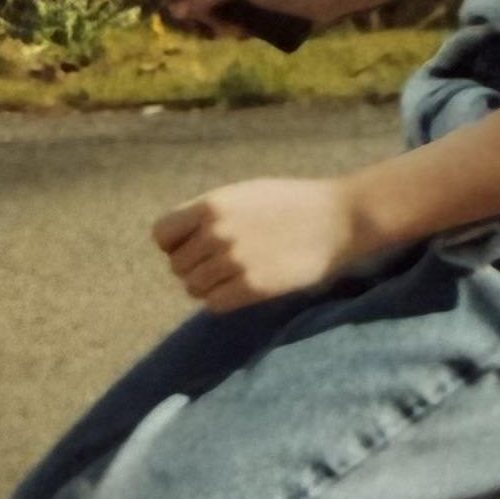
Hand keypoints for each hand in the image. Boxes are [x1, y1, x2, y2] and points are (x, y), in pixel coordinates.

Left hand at [154, 176, 376, 309]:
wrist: (337, 219)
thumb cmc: (291, 203)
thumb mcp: (244, 194)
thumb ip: (210, 213)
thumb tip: (181, 240)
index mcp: (212, 205)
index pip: (162, 234)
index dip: (174, 244)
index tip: (191, 246)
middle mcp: (216, 232)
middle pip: (177, 265)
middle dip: (195, 266)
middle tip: (221, 264)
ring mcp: (233, 261)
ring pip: (193, 287)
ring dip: (208, 286)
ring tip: (233, 276)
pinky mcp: (252, 287)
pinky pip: (214, 304)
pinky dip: (223, 300)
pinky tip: (242, 288)